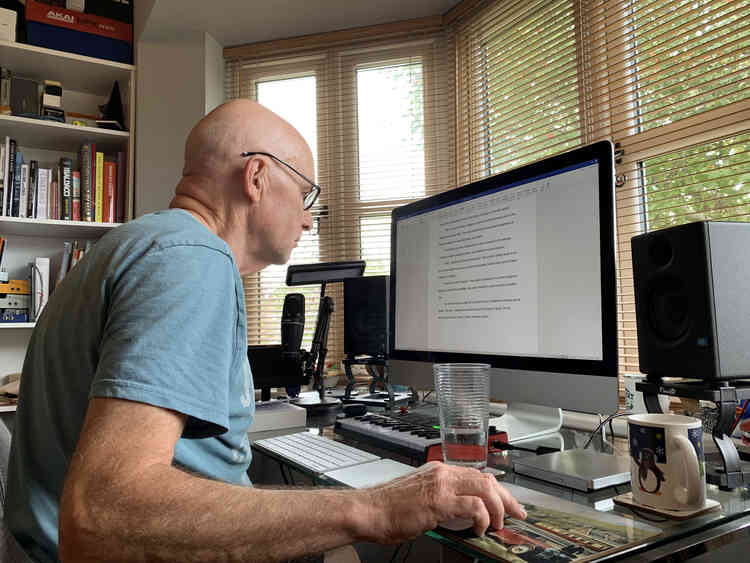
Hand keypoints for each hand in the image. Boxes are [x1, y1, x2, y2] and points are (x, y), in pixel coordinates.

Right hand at [362, 461, 526, 542]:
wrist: (368, 511)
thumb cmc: (388, 508)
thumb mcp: (421, 497)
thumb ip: (442, 499)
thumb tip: (462, 512)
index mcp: (439, 470)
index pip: (478, 475)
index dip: (497, 490)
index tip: (508, 504)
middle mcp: (443, 473)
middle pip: (487, 479)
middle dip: (506, 499)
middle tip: (516, 514)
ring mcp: (441, 485)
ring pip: (485, 489)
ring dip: (498, 509)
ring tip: (497, 525)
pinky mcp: (439, 501)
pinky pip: (474, 506)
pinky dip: (482, 519)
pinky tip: (478, 529)